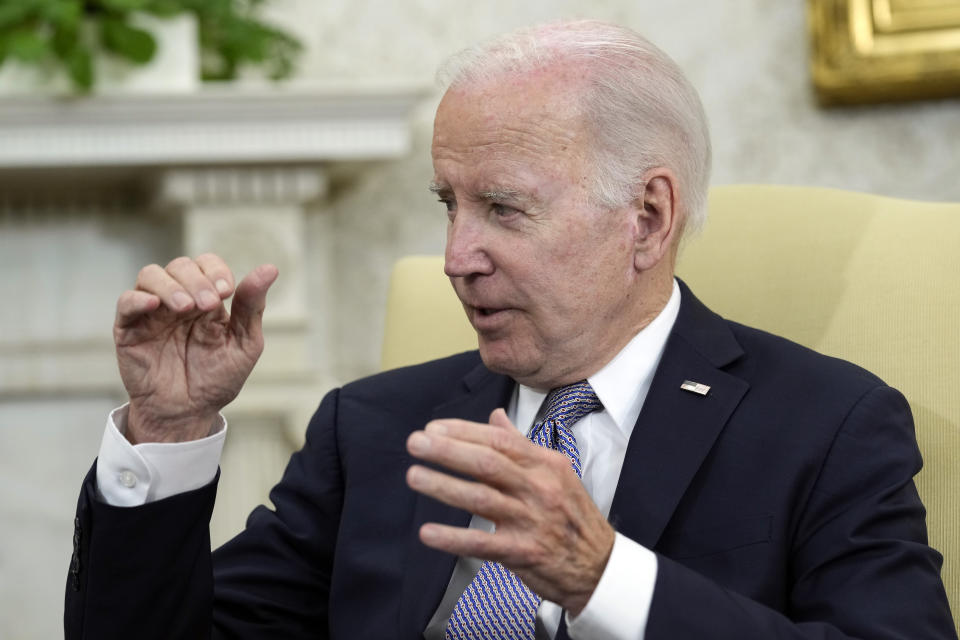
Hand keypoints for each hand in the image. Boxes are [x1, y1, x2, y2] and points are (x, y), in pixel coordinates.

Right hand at [114, 254, 277, 442]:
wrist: (189, 413)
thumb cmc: (217, 379)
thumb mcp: (244, 343)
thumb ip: (252, 306)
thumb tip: (270, 269)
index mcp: (206, 299)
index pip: (206, 264)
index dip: (215, 269)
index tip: (227, 291)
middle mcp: (178, 299)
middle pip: (180, 265)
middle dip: (197, 280)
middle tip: (209, 305)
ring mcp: (152, 312)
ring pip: (151, 275)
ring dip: (171, 285)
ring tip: (186, 308)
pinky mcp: (129, 329)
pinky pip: (126, 302)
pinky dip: (138, 298)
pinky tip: (154, 305)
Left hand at [405, 409, 614, 615]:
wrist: (600, 565)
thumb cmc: (572, 515)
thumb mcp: (555, 473)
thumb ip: (522, 445)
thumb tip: (496, 417)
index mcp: (545, 465)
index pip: (500, 441)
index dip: (464, 432)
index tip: (434, 428)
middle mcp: (539, 489)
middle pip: (487, 464)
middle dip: (447, 451)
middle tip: (416, 443)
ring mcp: (531, 520)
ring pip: (481, 499)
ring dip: (444, 486)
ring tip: (414, 475)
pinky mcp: (523, 553)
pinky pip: (482, 544)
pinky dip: (453, 538)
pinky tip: (427, 533)